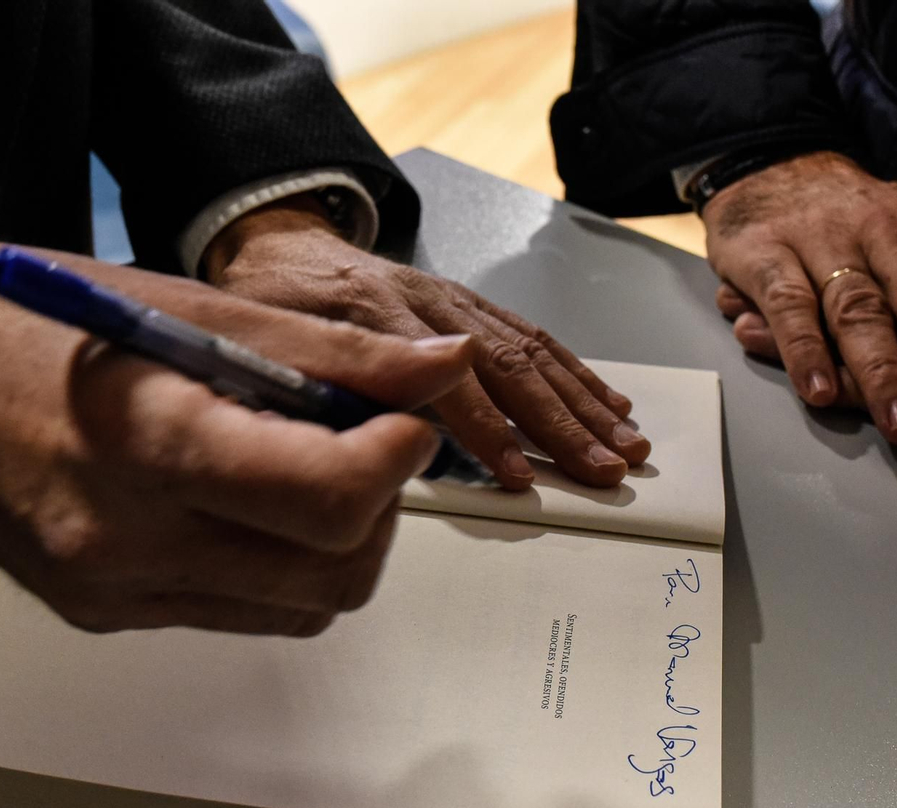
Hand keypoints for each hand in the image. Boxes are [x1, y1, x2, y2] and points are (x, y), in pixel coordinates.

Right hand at [0, 237, 474, 634]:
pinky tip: (236, 498)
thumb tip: (442, 371)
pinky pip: (239, 612)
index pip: (329, 499)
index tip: (402, 417)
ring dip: (335, 541)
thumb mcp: (185, 307)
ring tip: (297, 464)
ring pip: (301, 608)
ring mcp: (112, 592)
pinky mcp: (105, 615)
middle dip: (381, 508)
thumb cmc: (23, 320)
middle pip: (336, 575)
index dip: (397, 458)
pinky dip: (272, 561)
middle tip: (360, 440)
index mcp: (147, 443)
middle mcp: (126, 541)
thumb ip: (330, 355)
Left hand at [205, 196, 649, 490]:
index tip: (516, 475)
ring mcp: (457, 302)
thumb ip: (324, 378)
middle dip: (562, 423)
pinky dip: (576, 374)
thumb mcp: (271, 340)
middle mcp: (430, 304)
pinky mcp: (472, 305)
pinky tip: (608, 403)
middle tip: (602, 468)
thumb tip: (375, 437)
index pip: (443, 377)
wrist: (283, 243)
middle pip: (508, 364)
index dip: (484, 428)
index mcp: (377, 313)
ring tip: (625, 445)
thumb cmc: (272, 304)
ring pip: (532, 350)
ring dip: (584, 403)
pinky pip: (534, 336)